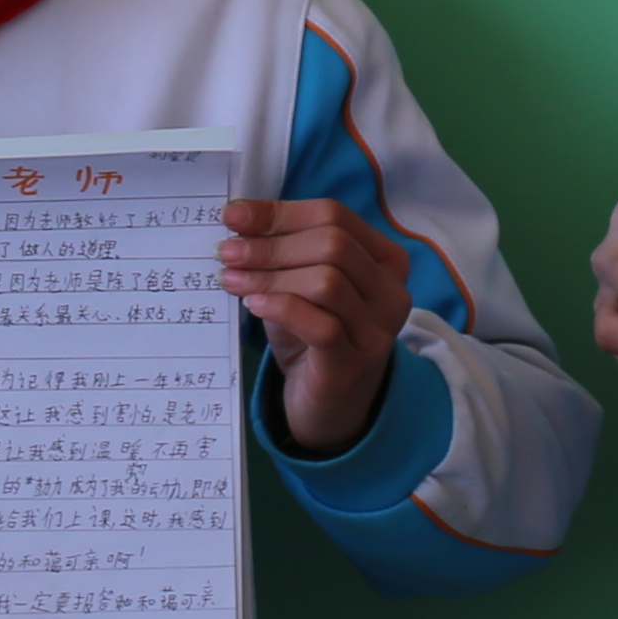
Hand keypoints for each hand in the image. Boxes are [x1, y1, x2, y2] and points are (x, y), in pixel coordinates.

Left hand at [222, 197, 413, 454]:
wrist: (329, 406)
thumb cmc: (312, 336)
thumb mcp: (300, 286)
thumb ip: (282, 251)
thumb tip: (238, 219)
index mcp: (383, 258)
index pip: (334, 215)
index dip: (280, 212)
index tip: (233, 215)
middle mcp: (391, 291)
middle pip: (333, 243)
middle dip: (272, 243)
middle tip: (227, 251)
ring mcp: (378, 329)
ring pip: (327, 281)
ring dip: (270, 276)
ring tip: (231, 279)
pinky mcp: (355, 363)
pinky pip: (321, 325)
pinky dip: (282, 308)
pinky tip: (253, 306)